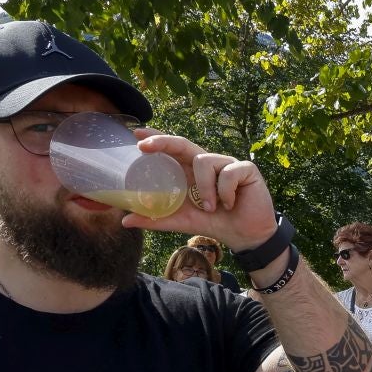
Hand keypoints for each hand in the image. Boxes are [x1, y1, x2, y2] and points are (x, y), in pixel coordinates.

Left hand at [127, 132, 276, 250]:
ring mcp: (226, 163)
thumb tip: (125, 221)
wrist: (245, 236)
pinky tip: (231, 204)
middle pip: (184, 144)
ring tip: (211, 207)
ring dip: (204, 188)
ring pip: (204, 162)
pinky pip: (228, 173)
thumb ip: (157, 219)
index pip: (172, 150)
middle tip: (145, 146)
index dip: (156, 139)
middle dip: (163, 142)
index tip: (136, 135)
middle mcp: (207, 163)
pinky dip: (226, 192)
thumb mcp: (182, 221)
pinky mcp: (245, 169)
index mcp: (191, 172)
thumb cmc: (215, 222)